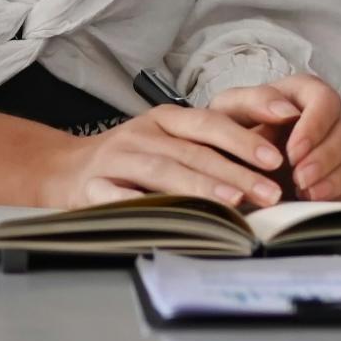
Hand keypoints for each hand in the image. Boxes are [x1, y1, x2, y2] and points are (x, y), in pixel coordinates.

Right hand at [39, 103, 296, 209]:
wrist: (64, 170)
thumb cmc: (132, 157)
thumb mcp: (169, 139)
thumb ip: (210, 146)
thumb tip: (270, 167)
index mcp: (164, 120)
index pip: (210, 123)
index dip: (244, 138)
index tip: (275, 157)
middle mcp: (141, 135)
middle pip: (193, 151)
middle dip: (236, 171)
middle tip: (270, 192)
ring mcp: (116, 161)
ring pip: (164, 171)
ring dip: (201, 187)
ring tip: (234, 203)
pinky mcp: (93, 189)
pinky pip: (123, 199)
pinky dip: (148, 208)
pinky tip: (174, 220)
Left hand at [207, 75, 340, 200]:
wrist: (237, 154)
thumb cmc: (236, 124)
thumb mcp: (233, 107)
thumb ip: (255, 102)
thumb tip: (285, 111)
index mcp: (308, 93)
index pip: (326, 101)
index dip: (314, 127)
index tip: (292, 152)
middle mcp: (334, 117)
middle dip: (325, 158)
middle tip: (299, 178)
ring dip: (337, 179)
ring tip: (307, 194)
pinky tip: (316, 203)